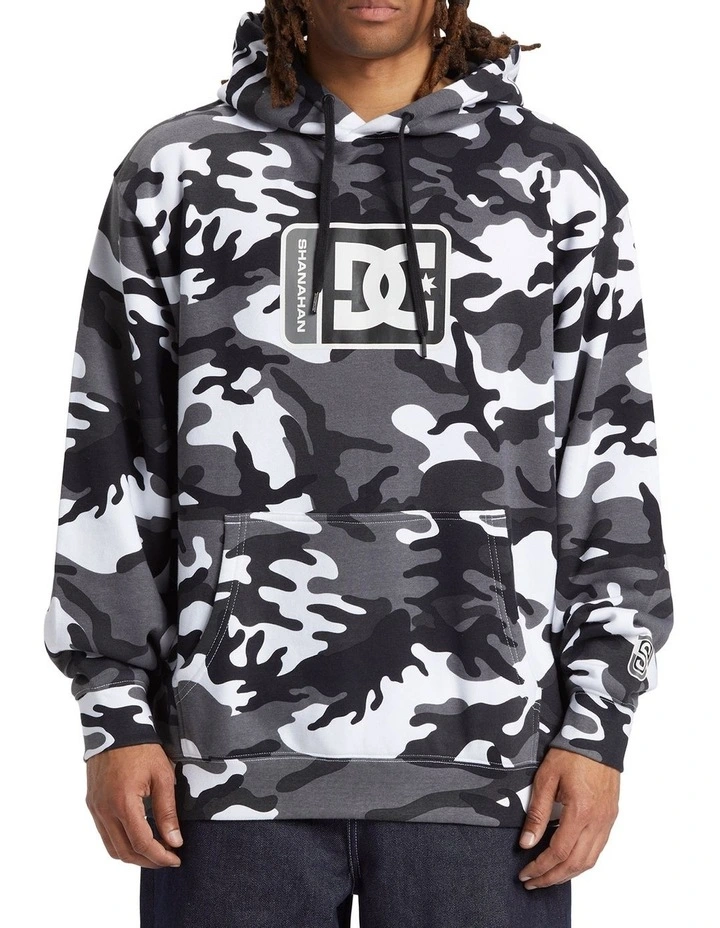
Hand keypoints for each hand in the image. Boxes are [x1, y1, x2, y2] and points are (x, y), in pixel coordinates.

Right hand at [86, 743, 183, 867]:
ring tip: (154, 852)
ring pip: (112, 847)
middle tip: (167, 859)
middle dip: (147, 860)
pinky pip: (104, 833)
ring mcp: (95, 808)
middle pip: (124, 851)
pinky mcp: (92, 804)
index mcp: (123, 803)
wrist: (116, 727)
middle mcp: (105, 810)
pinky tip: (137, 837)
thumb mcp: (163, 776)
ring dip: (133, 855)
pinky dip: (121, 842)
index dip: (159, 856)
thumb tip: (174, 841)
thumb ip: (167, 811)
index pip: (141, 843)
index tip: (175, 859)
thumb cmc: (142, 748)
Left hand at [517, 747, 618, 888]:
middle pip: (575, 864)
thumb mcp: (546, 778)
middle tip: (532, 882)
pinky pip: (597, 849)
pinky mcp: (610, 817)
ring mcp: (607, 821)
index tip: (525, 874)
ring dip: (567, 874)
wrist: (598, 737)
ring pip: (589, 861)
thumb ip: (536, 813)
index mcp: (580, 812)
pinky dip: (581, 862)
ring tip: (547, 877)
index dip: (540, 867)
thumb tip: (526, 843)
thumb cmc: (570, 753)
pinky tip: (567, 861)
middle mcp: (597, 822)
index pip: (558, 852)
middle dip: (552, 877)